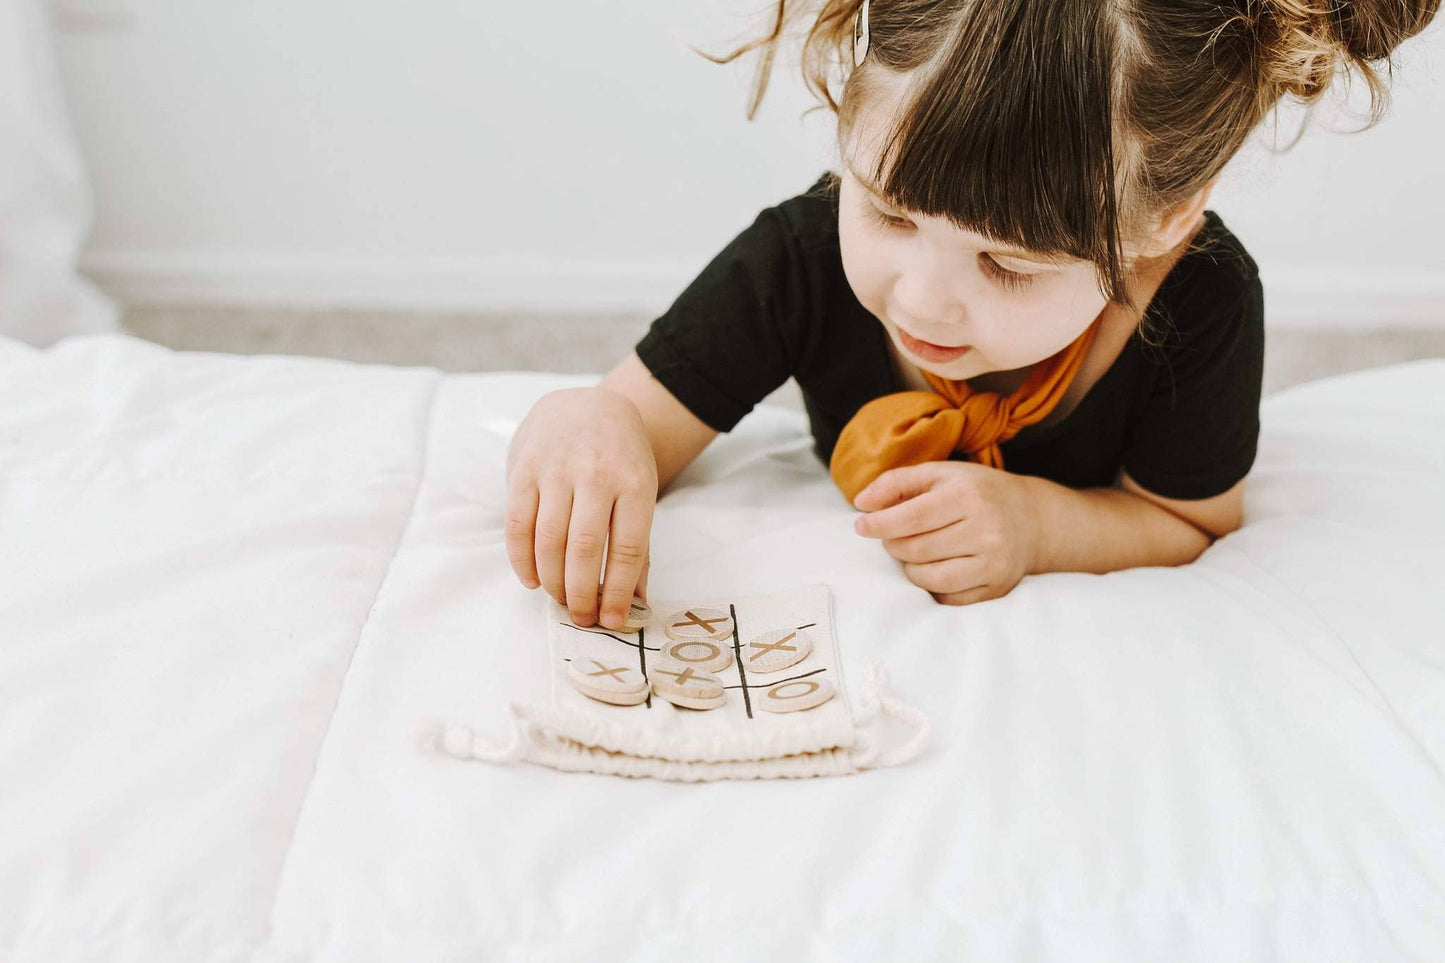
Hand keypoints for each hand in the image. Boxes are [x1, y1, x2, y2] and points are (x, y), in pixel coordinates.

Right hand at [505, 387, 656, 629]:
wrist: (586, 405)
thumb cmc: (619, 459)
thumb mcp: (640, 492)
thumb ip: (637, 545)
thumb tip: (636, 601)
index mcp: (634, 483)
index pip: (626, 549)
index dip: (617, 592)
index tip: (611, 621)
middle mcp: (595, 474)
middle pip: (584, 549)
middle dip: (581, 593)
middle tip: (581, 617)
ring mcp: (556, 469)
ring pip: (548, 540)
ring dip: (552, 580)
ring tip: (559, 600)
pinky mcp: (524, 467)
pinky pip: (517, 523)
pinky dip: (521, 559)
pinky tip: (531, 579)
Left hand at [851, 461, 1040, 605]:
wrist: (1033, 519)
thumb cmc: (977, 492)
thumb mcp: (941, 475)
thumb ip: (897, 482)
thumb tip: (861, 504)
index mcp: (969, 496)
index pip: (912, 517)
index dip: (880, 524)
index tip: (861, 526)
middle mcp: (986, 530)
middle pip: (917, 549)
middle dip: (894, 544)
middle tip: (893, 536)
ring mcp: (993, 563)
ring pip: (930, 577)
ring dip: (910, 567)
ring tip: (913, 552)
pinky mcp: (996, 588)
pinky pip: (947, 597)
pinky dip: (931, 586)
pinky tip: (934, 568)